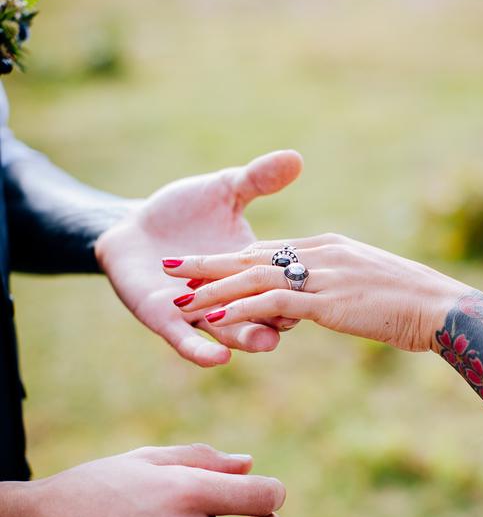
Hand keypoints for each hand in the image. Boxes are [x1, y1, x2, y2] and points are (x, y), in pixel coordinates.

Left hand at [95, 150, 302, 366]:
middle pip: (261, 311)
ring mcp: (199, 312)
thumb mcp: (224, 190)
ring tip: (264, 343)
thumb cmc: (181, 208)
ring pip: (230, 332)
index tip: (319, 289)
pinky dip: (200, 350)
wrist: (129, 228)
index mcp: (249, 268)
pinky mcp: (166, 321)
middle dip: (278, 319)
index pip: (279, 279)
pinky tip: (215, 358)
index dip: (295, 285)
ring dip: (246, 337)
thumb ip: (258, 178)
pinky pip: (186, 342)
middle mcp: (230, 296)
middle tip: (299, 322)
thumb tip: (295, 157)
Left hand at [163, 233, 468, 351]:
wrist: (443, 308)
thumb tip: (329, 300)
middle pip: (251, 256)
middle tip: (171, 267)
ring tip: (177, 295)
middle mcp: (319, 254)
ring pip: (253, 277)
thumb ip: (343, 288)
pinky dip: (239, 307)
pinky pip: (271, 301)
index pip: (271, 251)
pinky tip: (213, 316)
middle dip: (208, 263)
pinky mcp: (325, 301)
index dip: (233, 258)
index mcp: (328, 248)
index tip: (203, 263)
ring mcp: (321, 275)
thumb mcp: (371, 286)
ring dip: (213, 287)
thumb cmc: (416, 302)